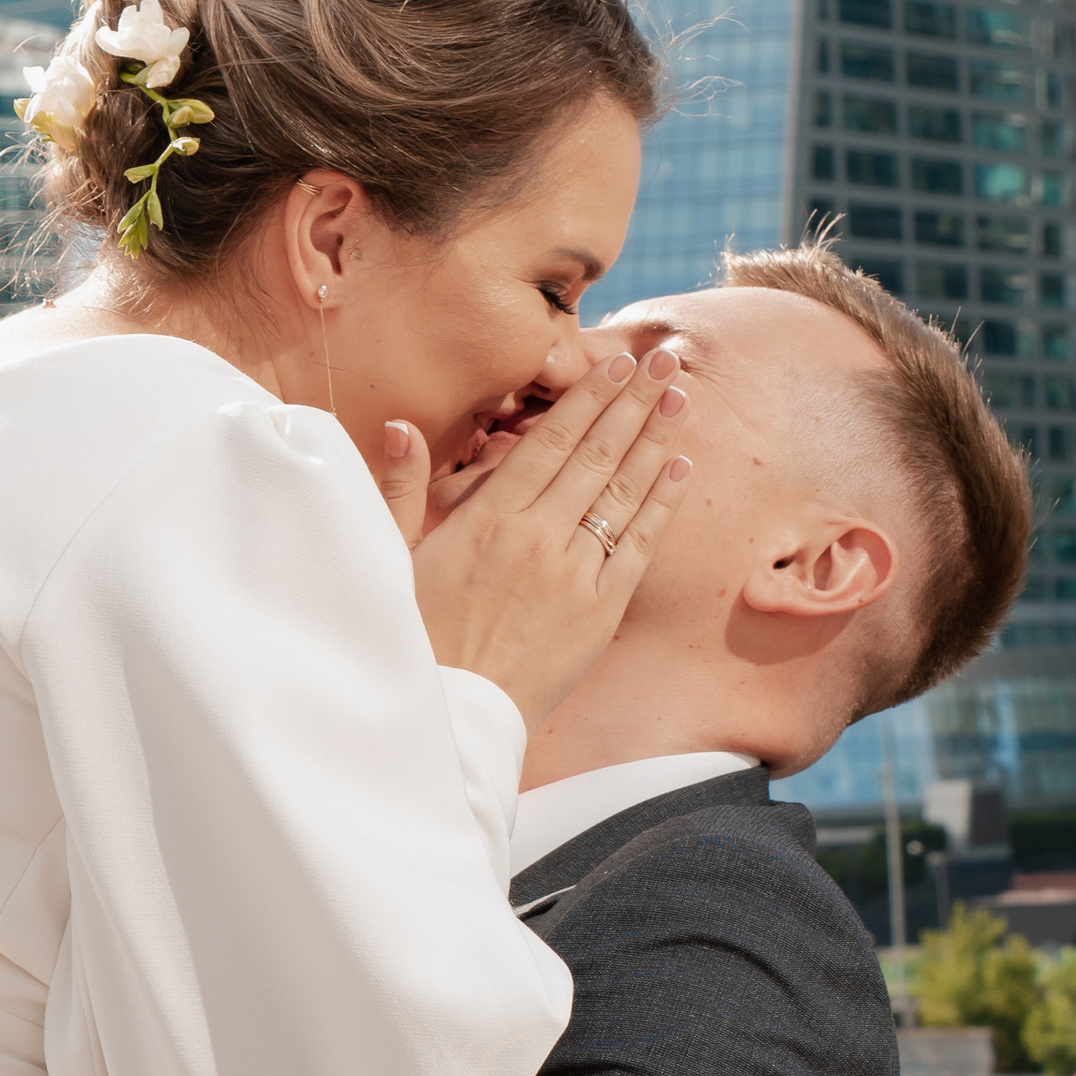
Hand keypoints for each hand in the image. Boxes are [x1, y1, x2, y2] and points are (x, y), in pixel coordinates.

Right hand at [388, 339, 692, 730]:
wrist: (452, 717)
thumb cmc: (415, 637)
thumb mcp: (394, 557)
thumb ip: (401, 488)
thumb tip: (402, 427)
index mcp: (490, 517)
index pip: (552, 439)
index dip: (590, 395)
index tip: (620, 360)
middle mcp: (540, 537)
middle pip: (599, 453)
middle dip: (636, 400)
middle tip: (668, 357)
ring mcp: (576, 574)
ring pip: (626, 492)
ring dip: (658, 440)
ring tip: (682, 396)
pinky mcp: (600, 612)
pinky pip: (640, 546)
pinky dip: (663, 504)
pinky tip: (681, 468)